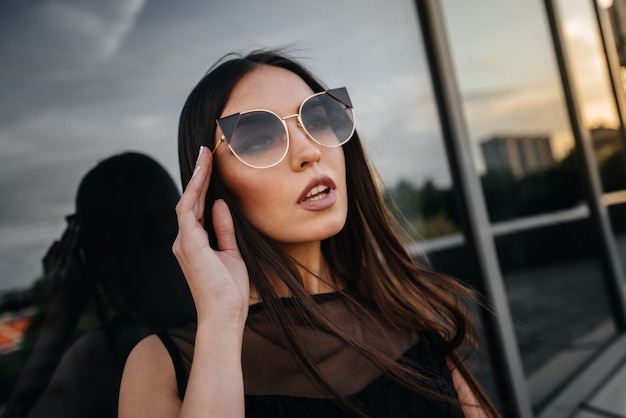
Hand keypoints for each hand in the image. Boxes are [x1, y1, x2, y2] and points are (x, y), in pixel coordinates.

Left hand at [41, 217, 89, 317]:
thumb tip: (96, 250)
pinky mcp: (46, 277)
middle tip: (75, 220)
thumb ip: (92, 266)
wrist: (61, 317)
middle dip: (70, 233)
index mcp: (70, 272)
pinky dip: (52, 249)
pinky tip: (56, 242)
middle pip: (64, 247)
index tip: (81, 224)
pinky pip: (47, 259)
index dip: (77, 236)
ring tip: (68, 227)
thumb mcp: (89, 284)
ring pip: (56, 252)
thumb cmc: (79, 302)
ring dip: (63, 238)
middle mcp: (58, 271)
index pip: (73, 249)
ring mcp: (50, 273)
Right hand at [172, 146, 249, 322]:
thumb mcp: (231, 253)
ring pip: (188, 200)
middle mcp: (185, 240)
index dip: (204, 186)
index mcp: (195, 243)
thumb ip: (224, 228)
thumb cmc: (229, 290)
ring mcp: (184, 241)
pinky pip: (188, 208)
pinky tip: (204, 172)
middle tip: (207, 151)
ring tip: (206, 154)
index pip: (198, 208)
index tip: (212, 164)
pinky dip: (195, 189)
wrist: (225, 313)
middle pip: (192, 200)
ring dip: (197, 176)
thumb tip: (219, 204)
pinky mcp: (188, 242)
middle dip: (200, 175)